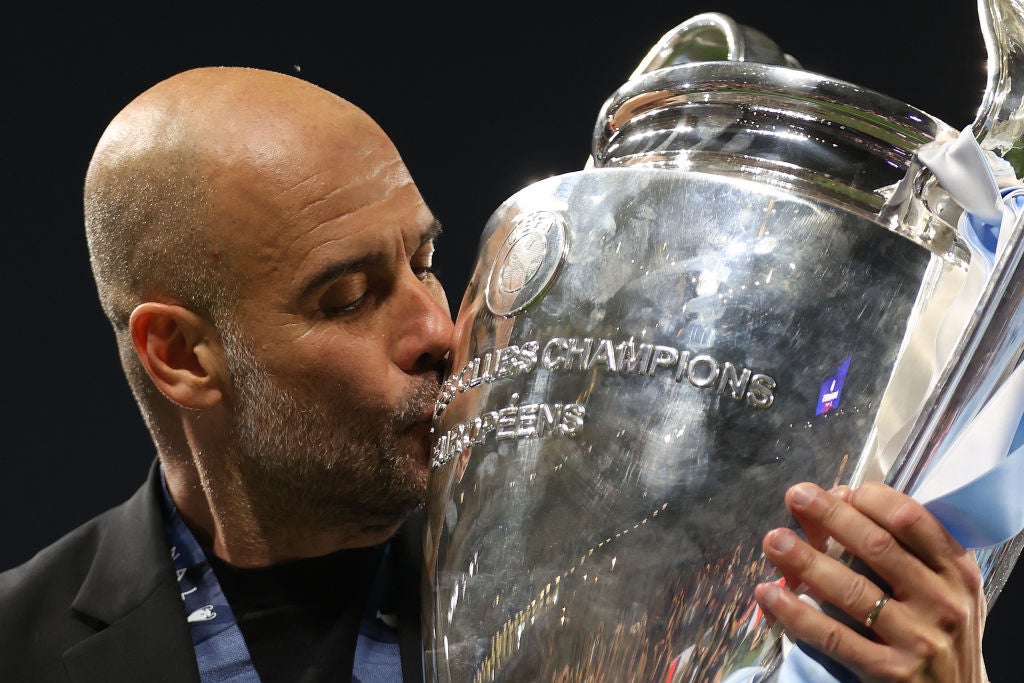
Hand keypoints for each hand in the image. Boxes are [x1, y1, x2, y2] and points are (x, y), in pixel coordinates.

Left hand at [754, 482, 987, 681]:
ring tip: (774, 540)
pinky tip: (769, 595)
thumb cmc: (939, 630)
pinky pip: (834, 637)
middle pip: (876, 547)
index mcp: (956, 571)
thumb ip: (900, 549)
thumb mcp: (938, 587)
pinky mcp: (891, 672)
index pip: (910, 519)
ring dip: (806, 560)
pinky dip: (796, 613)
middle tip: (796, 496)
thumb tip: (836, 500)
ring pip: (852, 590)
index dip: (870, 499)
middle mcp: (942, 602)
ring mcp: (919, 640)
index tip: (839, 490)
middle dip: (830, 516)